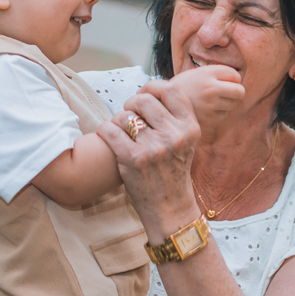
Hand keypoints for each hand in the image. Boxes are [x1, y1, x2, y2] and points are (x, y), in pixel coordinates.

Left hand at [97, 81, 202, 240]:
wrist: (169, 207)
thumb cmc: (172, 170)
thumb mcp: (185, 141)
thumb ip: (173, 116)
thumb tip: (149, 88)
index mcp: (190, 127)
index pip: (170, 90)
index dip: (151, 87)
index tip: (143, 96)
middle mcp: (174, 135)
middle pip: (142, 100)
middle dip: (131, 105)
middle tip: (129, 117)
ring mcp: (153, 148)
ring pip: (123, 115)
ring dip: (118, 121)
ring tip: (122, 133)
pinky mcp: (132, 159)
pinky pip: (109, 130)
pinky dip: (105, 131)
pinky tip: (110, 138)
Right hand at [168, 65, 244, 127]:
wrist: (163, 103)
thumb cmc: (184, 87)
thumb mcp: (198, 73)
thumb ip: (217, 74)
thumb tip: (239, 80)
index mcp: (208, 73)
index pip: (235, 75)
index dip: (233, 79)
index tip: (225, 81)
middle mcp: (210, 88)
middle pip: (240, 91)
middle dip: (237, 92)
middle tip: (229, 93)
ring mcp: (210, 104)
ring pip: (233, 104)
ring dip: (228, 103)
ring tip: (214, 100)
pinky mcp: (208, 117)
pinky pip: (224, 115)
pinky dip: (220, 113)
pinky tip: (208, 109)